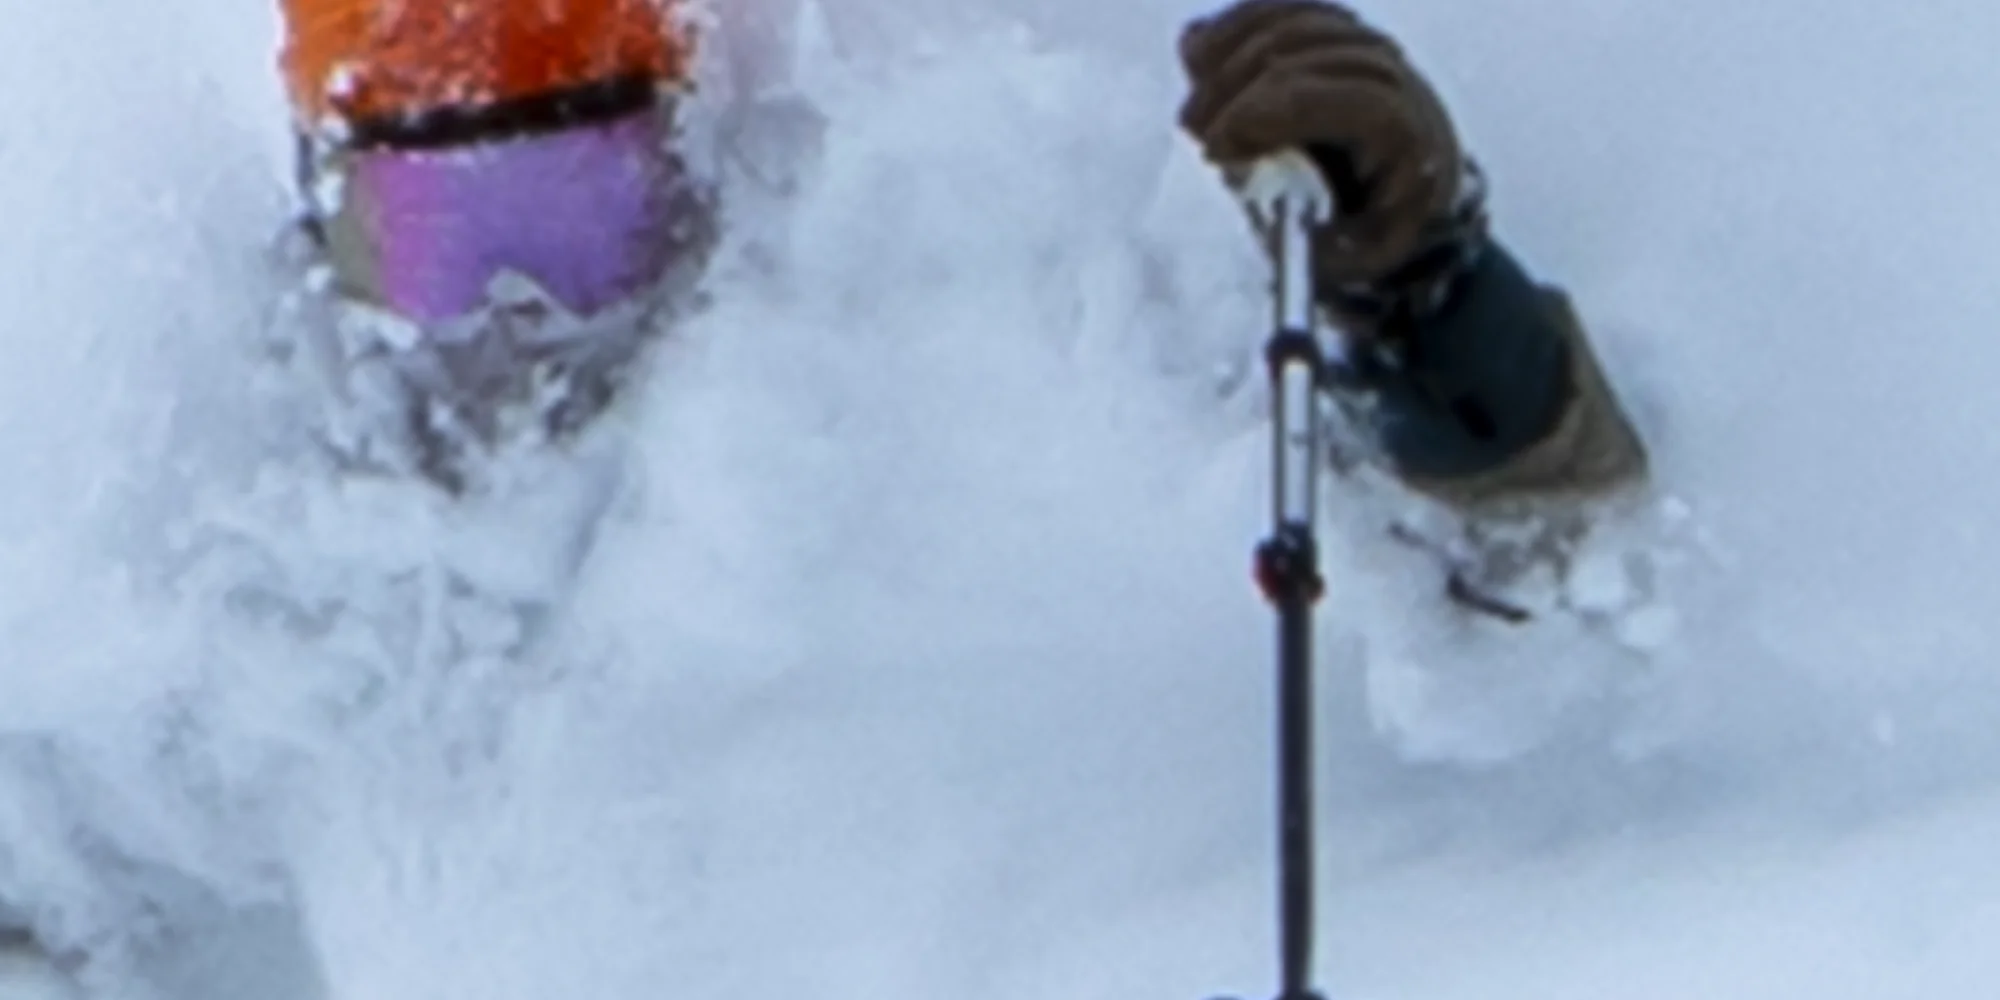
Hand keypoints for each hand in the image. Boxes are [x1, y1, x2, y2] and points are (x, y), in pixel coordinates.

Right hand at [1177, 0, 1467, 287]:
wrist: (1407, 191)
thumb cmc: (1376, 225)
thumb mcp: (1354, 253)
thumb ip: (1310, 235)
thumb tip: (1260, 195)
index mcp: (1402, 127)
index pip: (1328, 98)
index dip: (1263, 116)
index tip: (1215, 151)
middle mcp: (1390, 71)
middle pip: (1300, 55)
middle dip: (1234, 92)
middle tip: (1192, 134)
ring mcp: (1361, 42)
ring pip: (1287, 24)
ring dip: (1226, 59)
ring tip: (1193, 108)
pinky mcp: (1333, 28)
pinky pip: (1280, 9)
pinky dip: (1233, 26)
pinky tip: (1198, 56)